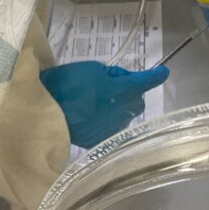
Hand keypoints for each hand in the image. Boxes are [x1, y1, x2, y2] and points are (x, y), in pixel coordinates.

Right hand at [39, 61, 168, 147]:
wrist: (45, 111)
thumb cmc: (68, 84)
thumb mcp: (92, 69)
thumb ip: (113, 75)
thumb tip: (122, 82)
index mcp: (123, 91)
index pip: (146, 81)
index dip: (156, 75)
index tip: (163, 72)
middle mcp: (124, 112)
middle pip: (136, 99)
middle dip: (128, 91)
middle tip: (106, 85)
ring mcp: (114, 128)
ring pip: (125, 114)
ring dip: (117, 107)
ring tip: (94, 103)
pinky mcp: (102, 140)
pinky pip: (111, 127)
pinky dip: (105, 121)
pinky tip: (89, 117)